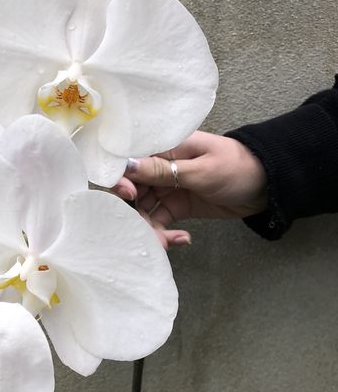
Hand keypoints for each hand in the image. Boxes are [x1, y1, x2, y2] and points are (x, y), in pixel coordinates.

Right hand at [112, 131, 267, 248]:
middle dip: (135, 212)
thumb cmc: (238, 167)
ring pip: (144, 210)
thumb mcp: (201, 169)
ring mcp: (168, 188)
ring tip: (166, 243)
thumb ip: (163, 170)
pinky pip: (160, 221)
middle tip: (147, 229)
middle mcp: (161, 167)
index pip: (131, 161)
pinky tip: (181, 240)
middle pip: (133, 190)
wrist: (268, 186)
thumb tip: (127, 166)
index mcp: (165, 148)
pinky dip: (165, 234)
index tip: (130, 196)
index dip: (123, 179)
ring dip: (150, 228)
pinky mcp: (177, 207)